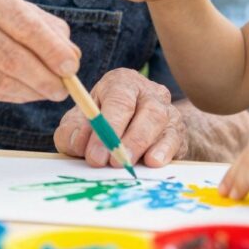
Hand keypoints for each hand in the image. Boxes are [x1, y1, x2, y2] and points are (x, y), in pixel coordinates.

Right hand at [0, 0, 79, 102]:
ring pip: (1, 80)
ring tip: (49, 91)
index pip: (23, 24)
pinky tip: (25, 92)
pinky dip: (13, 95)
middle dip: (45, 77)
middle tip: (65, 88)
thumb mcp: (3, 0)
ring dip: (32, 91)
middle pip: (12, 58)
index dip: (51, 48)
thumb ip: (40, 22)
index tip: (72, 65)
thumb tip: (71, 55)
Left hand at [54, 67, 188, 167]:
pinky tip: (152, 163)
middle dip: (129, 137)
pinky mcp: (177, 132)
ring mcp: (167, 110)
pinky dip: (164, 152)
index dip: (108, 126)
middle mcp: (147, 92)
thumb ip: (71, 132)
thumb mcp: (79, 125)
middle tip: (113, 162)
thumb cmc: (101, 125)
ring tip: (128, 165)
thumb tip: (79, 142)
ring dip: (143, 144)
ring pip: (162, 121)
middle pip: (147, 108)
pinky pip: (175, 139)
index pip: (119, 98)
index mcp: (121, 83)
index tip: (95, 154)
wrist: (131, 132)